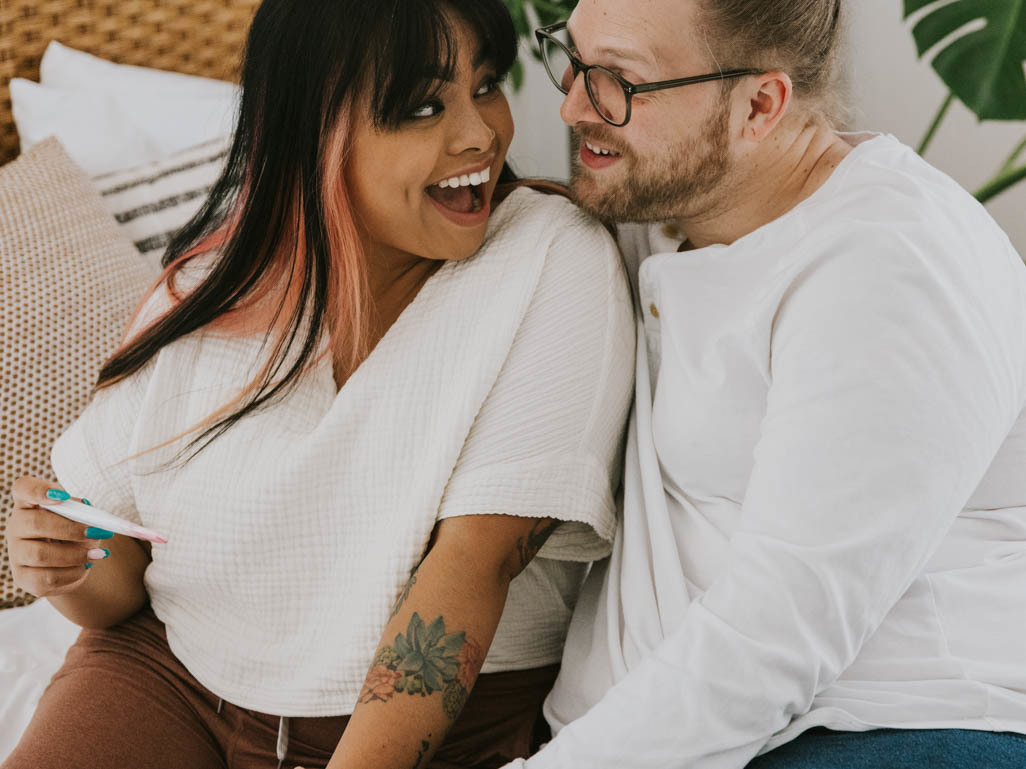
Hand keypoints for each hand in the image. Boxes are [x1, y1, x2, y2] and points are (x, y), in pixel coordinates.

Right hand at [6, 477, 112, 597]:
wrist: (71, 563)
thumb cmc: (75, 532)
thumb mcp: (82, 518)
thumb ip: (84, 512)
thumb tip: (88, 511)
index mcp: (30, 503)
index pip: (23, 488)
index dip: (39, 490)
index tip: (62, 496)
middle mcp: (17, 526)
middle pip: (34, 523)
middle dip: (70, 529)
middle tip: (96, 532)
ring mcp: (16, 553)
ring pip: (40, 554)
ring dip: (75, 554)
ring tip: (99, 554)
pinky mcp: (22, 577)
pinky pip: (47, 578)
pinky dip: (73, 573)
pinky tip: (85, 566)